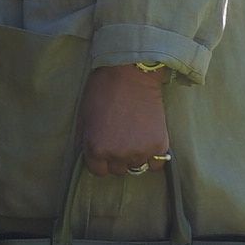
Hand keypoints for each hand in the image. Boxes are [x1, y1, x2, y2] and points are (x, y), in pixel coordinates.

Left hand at [81, 63, 171, 179]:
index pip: (99, 171)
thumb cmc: (103, 90)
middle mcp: (118, 155)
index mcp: (96, 149)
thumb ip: (86, 141)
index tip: (106, 147)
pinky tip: (149, 140)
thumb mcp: (85, 117)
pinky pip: (157, 163)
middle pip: (118, 169)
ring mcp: (140, 152)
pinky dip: (154, 155)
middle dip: (118, 156)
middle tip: (121, 137)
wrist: (130, 73)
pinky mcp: (159, 145)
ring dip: (136, 154)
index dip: (101, 159)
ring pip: (137, 166)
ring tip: (135, 134)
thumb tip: (90, 156)